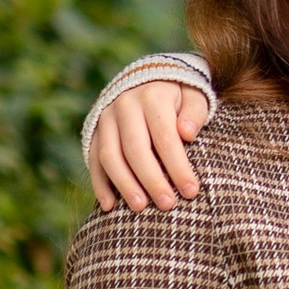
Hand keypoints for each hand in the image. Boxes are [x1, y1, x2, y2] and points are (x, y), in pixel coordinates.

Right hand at [90, 78, 211, 212]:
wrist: (147, 80)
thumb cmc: (178, 97)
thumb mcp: (194, 96)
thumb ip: (195, 113)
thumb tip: (187, 133)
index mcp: (152, 97)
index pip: (165, 137)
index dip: (178, 166)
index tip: (191, 191)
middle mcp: (125, 106)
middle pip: (135, 149)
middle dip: (151, 180)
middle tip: (167, 205)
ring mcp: (106, 119)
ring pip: (110, 156)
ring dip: (124, 185)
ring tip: (140, 208)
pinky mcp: (94, 131)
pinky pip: (93, 160)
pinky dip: (99, 184)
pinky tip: (109, 206)